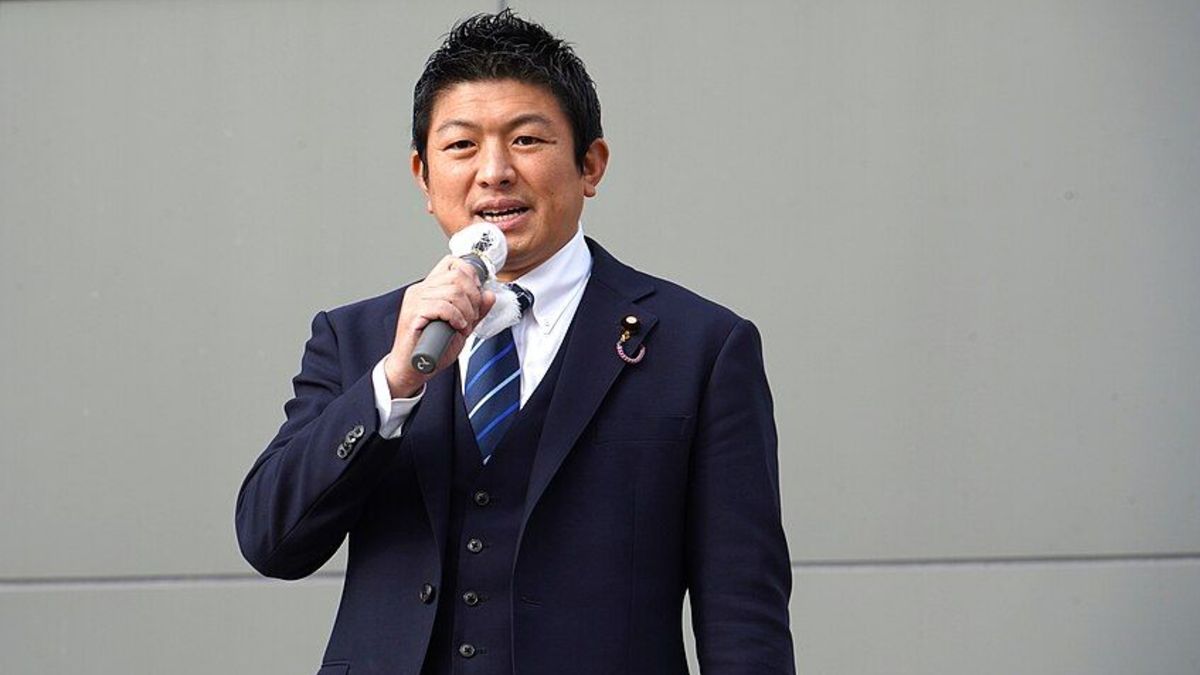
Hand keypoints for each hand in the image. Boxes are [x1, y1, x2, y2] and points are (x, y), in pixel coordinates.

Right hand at [384, 256, 495, 397]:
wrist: (412, 368)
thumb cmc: (433, 348)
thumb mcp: (461, 326)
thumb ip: (476, 310)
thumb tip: (489, 294)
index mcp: (430, 287)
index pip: (451, 262)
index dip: (470, 275)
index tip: (476, 295)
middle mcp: (421, 289)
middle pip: (457, 276)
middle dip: (473, 297)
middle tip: (472, 316)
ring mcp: (415, 300)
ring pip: (453, 291)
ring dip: (466, 311)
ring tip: (463, 326)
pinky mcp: (413, 314)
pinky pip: (443, 306)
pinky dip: (456, 317)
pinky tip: (457, 327)